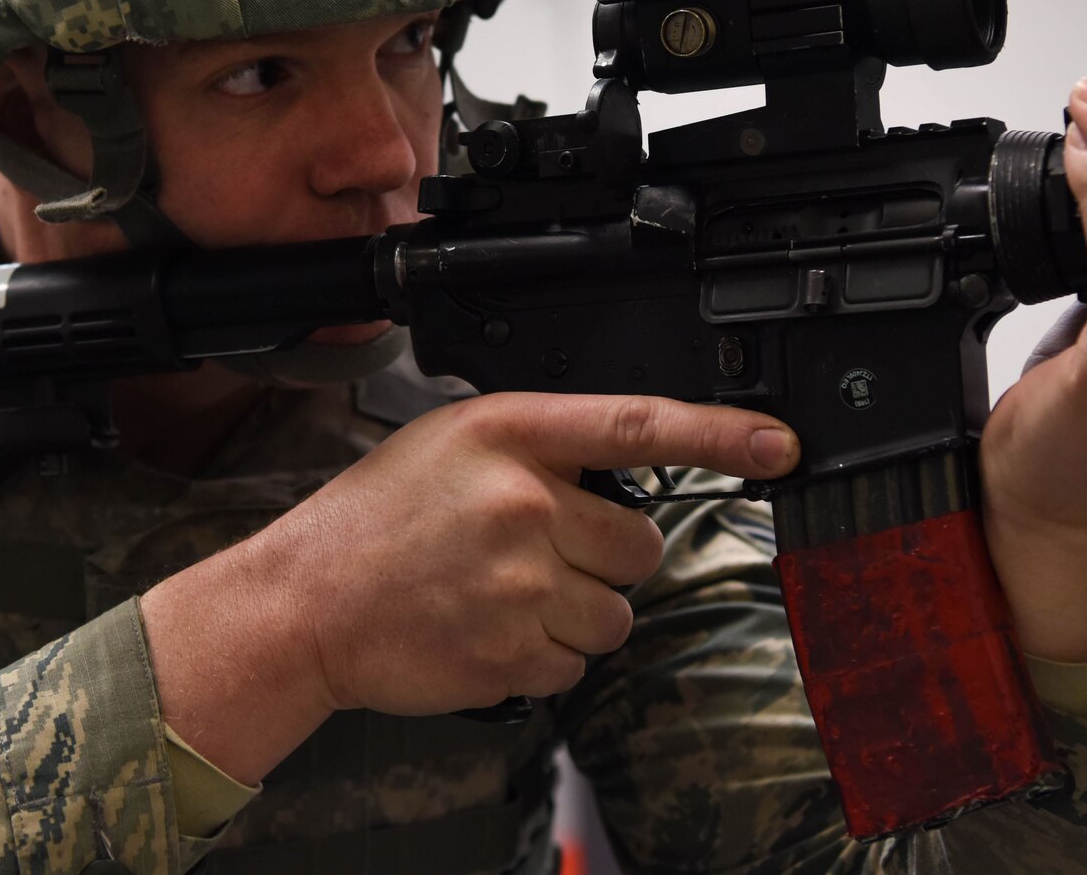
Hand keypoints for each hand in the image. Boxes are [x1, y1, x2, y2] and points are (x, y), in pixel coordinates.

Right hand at [141, 392, 796, 780]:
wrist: (306, 603)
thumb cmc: (374, 519)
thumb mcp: (449, 441)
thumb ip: (538, 446)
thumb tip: (619, 468)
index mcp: (508, 434)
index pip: (639, 424)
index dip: (723, 434)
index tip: (781, 443)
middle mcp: (524, 503)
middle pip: (640, 543)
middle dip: (605, 556)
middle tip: (540, 553)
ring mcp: (521, 583)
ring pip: (617, 612)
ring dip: (578, 611)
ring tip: (505, 595)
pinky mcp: (515, 653)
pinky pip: (577, 662)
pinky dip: (545, 654)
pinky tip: (488, 628)